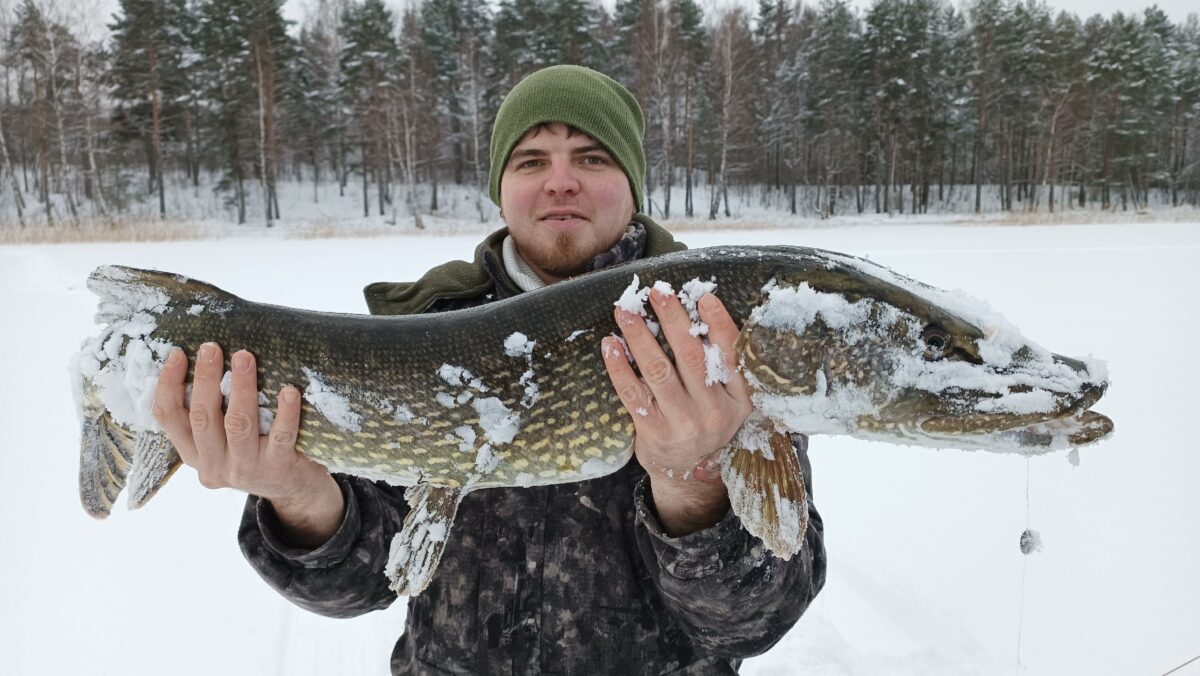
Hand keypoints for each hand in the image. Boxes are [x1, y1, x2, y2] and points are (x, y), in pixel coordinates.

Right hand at [152, 343, 342, 546]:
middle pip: (202, 417)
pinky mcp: (278, 469)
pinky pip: (280, 436)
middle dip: (206, 378)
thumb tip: (204, 359)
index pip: (168, 418)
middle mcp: (214, 466)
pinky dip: (285, 412)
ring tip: (244, 357)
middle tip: (211, 347)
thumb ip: (212, 414)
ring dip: (241, 387)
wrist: (295, 491)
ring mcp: (245, 470)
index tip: (178, 353)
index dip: (168, 384)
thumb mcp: (224, 441)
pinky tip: (289, 391)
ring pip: (238, 424)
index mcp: (194, 454)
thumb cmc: (258, 451)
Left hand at [601, 289, 751, 534]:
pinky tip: (610, 345)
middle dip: (672, 320)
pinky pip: (633, 393)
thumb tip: (700, 312)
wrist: (687, 474)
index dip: (718, 324)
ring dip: (639, 337)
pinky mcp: (654, 433)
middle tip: (657, 292)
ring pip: (658, 371)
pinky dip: (619, 367)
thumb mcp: (729, 401)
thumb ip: (722, 366)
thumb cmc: (705, 422)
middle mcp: (714, 412)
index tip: (703, 298)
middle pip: (691, 357)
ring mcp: (683, 424)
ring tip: (626, 312)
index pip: (731, 355)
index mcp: (739, 399)